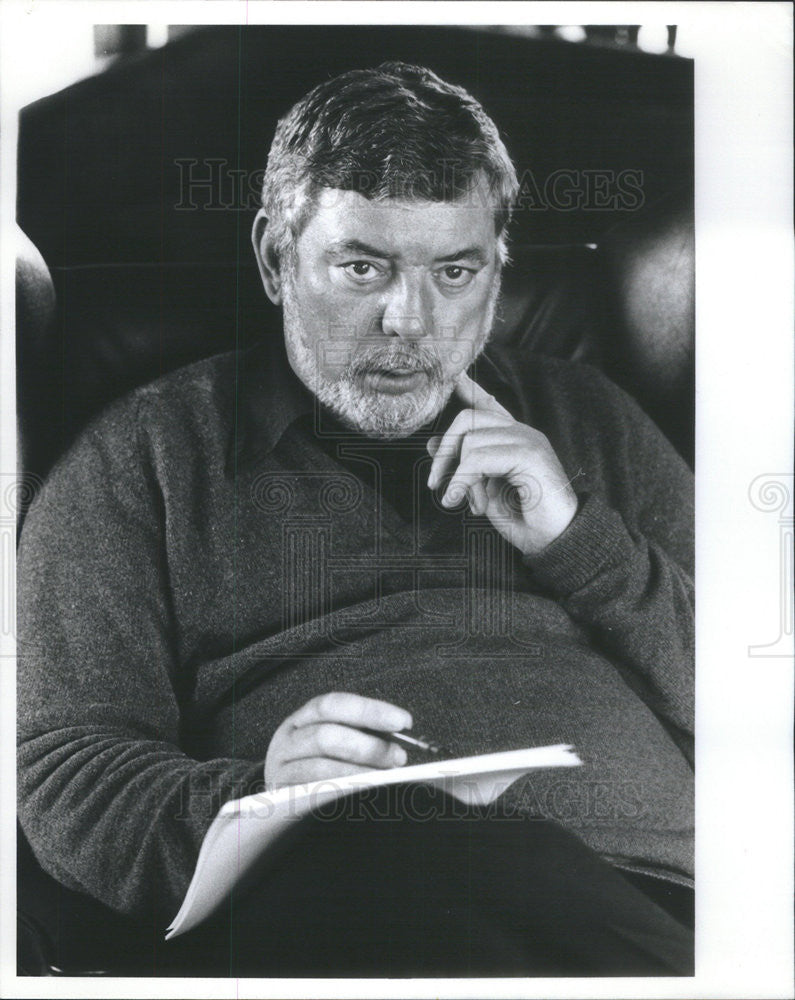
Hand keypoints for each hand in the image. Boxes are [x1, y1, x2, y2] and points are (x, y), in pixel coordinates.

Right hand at [264, 692, 412, 789]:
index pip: (333, 705)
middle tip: (398, 757)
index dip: (370, 710)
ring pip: (319, 768)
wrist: (274, 806)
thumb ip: (359, 737)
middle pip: (326, 736)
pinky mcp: (284, 800)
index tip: (403, 721)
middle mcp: (288, 742)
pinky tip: (362, 796)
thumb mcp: (330, 745)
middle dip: (368, 746)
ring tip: (386, 779)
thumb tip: (398, 741)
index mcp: (302, 720)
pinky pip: (313, 797)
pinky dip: (340, 794)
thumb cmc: (314, 768)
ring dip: (358, 773)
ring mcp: (281, 771)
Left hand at [426, 372, 578, 555]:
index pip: (488, 405)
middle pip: (468, 419)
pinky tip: (463, 503)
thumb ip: (463, 467)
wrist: (556, 541)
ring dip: (458, 476)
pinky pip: (478, 459)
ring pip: (470, 440)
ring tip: (466, 503)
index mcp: (513, 438)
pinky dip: (463, 481)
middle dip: (445, 451)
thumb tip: (433, 443)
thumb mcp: (484, 491)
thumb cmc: (524, 520)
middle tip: (436, 483)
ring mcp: (528, 440)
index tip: (454, 376)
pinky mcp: (529, 454)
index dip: (469, 389)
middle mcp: (522, 432)